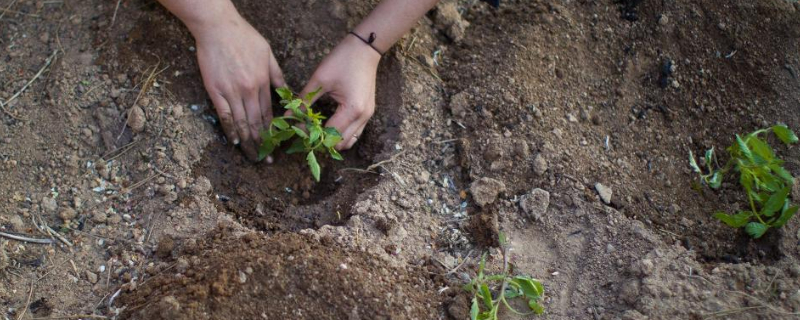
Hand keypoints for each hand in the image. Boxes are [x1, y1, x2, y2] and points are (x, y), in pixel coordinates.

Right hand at [191, 14, 284, 160]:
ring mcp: (231, 92)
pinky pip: (224, 115)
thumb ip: (277, 75)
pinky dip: (230, 129)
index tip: (277, 145)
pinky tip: (235, 141)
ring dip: (248, 142)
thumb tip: (287, 93)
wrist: (218, 28)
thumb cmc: (244, 37)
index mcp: (262, 82)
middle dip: (263, 143)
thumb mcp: (268, 53)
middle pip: (257, 123)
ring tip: (253, 156)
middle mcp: (249, 90)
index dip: (273, 131)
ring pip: (242, 122)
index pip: (269, 114)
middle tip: (266, 160)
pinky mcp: (215, 90)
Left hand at [297, 35, 380, 149]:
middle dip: (322, 141)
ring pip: (349, 141)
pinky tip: (328, 125)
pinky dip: (341, 133)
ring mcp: (368, 115)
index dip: (311, 135)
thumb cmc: (342, 60)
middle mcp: (362, 117)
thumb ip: (304, 100)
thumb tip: (287, 115)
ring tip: (316, 130)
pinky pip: (355, 132)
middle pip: (340, 143)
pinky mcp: (368, 112)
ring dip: (333, 139)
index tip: (297, 130)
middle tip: (306, 131)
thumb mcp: (320, 80)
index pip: (329, 134)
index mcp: (352, 109)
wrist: (365, 48)